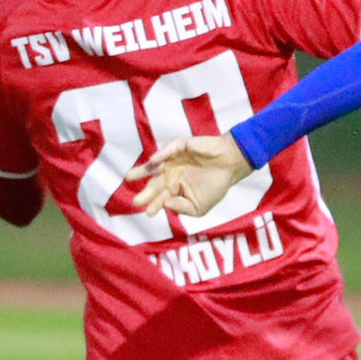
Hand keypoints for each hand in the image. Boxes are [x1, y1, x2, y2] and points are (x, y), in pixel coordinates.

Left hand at [127, 135, 253, 218]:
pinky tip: (154, 161)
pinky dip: (161, 154)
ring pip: (155, 165)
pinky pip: (169, 149)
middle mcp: (172, 173)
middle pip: (154, 183)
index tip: (148, 213)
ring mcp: (174, 159)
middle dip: (146, 192)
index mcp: (175, 187)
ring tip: (130, 177)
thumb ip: (181, 207)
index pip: (161, 197)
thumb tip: (165, 203)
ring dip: (143, 171)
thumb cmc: (216, 185)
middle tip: (136, 201)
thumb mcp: (198, 207)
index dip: (154, 205)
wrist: (231, 165)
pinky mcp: (181, 146)